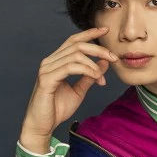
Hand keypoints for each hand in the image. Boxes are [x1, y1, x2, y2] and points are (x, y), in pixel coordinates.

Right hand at [19, 27, 117, 153]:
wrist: (43, 125)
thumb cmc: (57, 108)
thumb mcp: (79, 90)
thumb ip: (90, 76)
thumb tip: (104, 62)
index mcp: (57, 61)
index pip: (73, 40)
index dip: (89, 33)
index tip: (105, 31)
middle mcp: (50, 61)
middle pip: (77, 45)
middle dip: (98, 49)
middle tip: (114, 58)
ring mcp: (47, 69)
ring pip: (75, 55)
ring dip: (94, 65)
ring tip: (102, 78)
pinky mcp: (47, 79)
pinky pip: (70, 67)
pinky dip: (87, 70)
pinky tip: (96, 77)